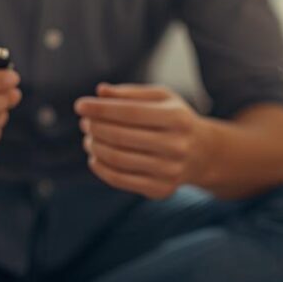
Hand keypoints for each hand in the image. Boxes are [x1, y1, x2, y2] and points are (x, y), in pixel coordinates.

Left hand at [75, 83, 211, 198]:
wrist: (202, 153)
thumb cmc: (174, 118)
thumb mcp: (161, 98)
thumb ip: (131, 93)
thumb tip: (100, 92)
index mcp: (177, 118)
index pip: (130, 112)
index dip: (101, 108)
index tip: (80, 105)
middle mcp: (176, 145)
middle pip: (121, 136)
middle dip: (96, 127)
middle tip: (84, 122)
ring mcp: (169, 170)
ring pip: (118, 159)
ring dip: (95, 147)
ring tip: (88, 138)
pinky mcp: (161, 190)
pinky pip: (121, 180)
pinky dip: (101, 168)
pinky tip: (95, 157)